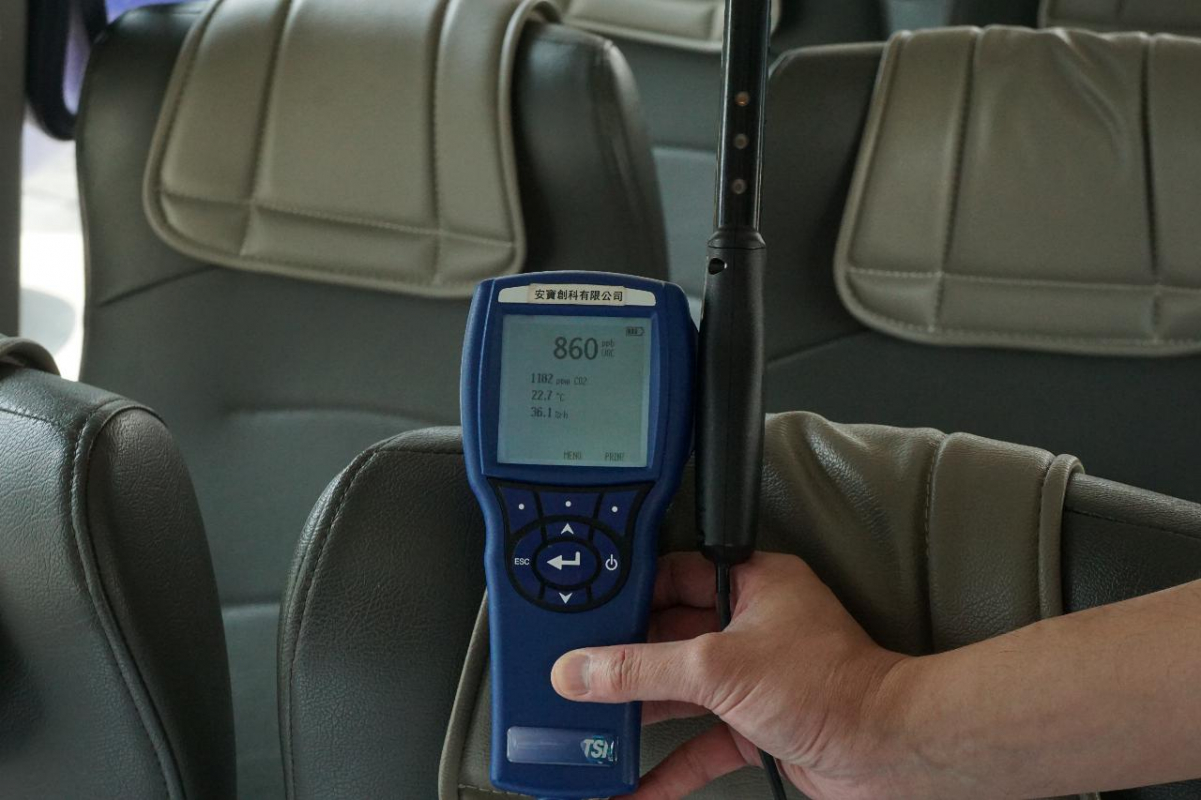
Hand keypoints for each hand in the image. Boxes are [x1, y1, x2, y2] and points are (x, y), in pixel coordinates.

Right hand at [550, 552, 919, 798]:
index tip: (584, 611)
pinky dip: (670, 765)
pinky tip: (636, 788)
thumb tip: (579, 670)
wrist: (888, 753)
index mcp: (753, 582)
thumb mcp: (717, 668)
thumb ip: (641, 669)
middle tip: (575, 675)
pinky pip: (701, 742)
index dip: (631, 592)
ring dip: (641, 714)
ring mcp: (755, 676)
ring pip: (682, 691)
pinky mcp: (758, 725)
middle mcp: (753, 624)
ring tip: (590, 728)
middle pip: (671, 636)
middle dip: (625, 661)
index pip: (675, 574)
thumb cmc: (828, 687)